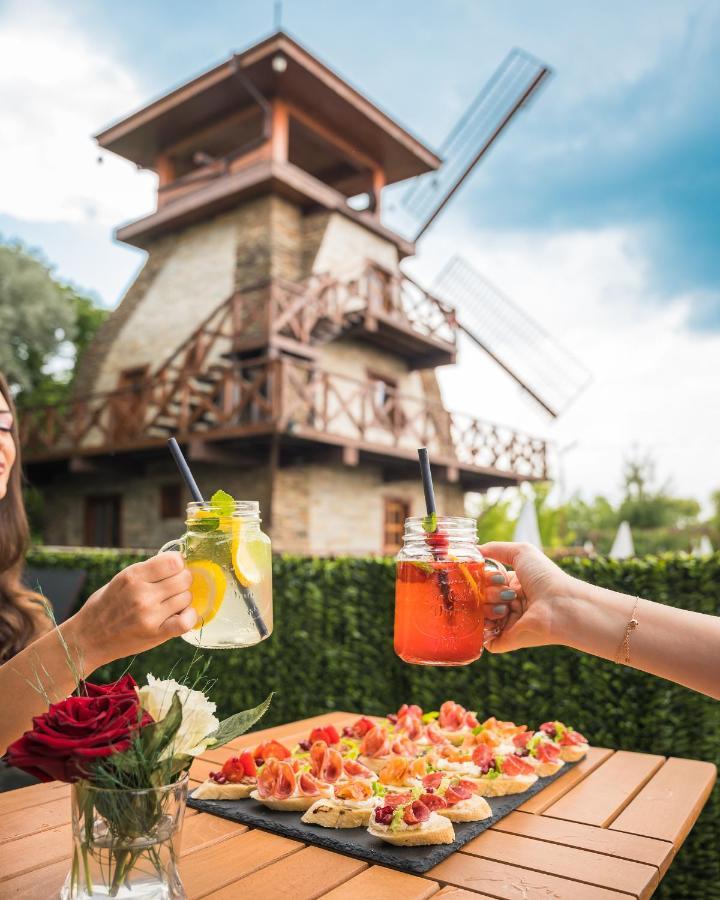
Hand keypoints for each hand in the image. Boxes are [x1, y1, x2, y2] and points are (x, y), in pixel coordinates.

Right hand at [62, 553, 196, 671]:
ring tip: (171, 604)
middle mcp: (142, 593)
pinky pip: (186, 621)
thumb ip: (147, 572)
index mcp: (132, 575)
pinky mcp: (154, 634)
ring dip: (183, 599)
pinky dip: (190, 617)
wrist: (86, 639)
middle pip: (184, 578)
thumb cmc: (104, 606)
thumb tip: (178, 561)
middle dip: (183, 581)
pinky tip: (182, 615)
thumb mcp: (120, 580)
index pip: (174, 560)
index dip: (179, 564)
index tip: (174, 570)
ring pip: (187, 597)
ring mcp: (149, 614)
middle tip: (174, 588)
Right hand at [481, 542, 575, 651]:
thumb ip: (496, 549)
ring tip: (505, 608)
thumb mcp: (522, 552)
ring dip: (487, 608)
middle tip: (506, 593)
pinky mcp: (506, 640)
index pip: (486, 581)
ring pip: (480, 615)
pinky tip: (493, 621)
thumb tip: (475, 550)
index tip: (496, 576)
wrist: (560, 606)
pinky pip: (483, 638)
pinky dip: (482, 630)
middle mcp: (509, 603)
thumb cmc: (545, 577)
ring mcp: (507, 622)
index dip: (484, 577)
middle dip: (487, 592)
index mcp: (512, 585)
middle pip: (481, 597)